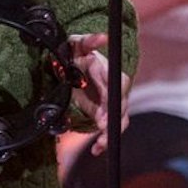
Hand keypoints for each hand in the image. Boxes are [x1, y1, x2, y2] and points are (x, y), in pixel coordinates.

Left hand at [68, 33, 130, 154]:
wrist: (67, 62)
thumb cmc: (72, 51)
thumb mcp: (76, 44)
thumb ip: (89, 41)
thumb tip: (103, 37)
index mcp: (106, 70)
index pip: (118, 85)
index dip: (114, 99)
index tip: (107, 112)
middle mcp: (112, 86)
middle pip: (120, 105)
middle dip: (113, 118)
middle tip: (103, 129)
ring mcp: (109, 100)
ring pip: (119, 118)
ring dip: (110, 133)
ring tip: (99, 146)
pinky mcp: (102, 111)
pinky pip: (110, 127)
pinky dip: (105, 139)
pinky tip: (97, 150)